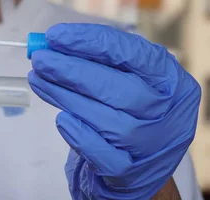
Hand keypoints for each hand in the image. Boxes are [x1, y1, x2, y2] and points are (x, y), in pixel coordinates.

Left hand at [28, 24, 200, 199]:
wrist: (140, 159)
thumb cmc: (127, 106)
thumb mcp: (125, 76)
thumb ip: (95, 58)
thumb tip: (49, 43)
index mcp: (171, 80)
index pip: (132, 53)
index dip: (90, 41)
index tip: (54, 36)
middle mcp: (169, 112)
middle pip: (120, 89)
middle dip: (72, 71)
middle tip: (40, 60)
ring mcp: (154, 145)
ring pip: (109, 122)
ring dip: (66, 98)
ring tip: (38, 81)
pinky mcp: (134, 173)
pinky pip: (103, 155)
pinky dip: (80, 136)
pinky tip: (61, 118)